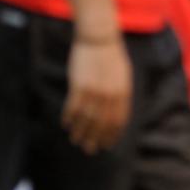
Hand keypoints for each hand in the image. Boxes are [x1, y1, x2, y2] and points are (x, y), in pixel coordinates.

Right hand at [62, 35, 131, 153]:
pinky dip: (69, 118)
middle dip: (95, 139)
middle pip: (102, 124)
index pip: (118, 121)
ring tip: (76, 140)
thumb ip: (120, 95)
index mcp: (123, 93)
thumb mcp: (122, 76)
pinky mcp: (79, 86)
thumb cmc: (111, 57)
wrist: (98, 39)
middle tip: (89, 149)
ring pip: (86, 118)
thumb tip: (116, 113)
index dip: (111, 135)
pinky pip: (73, 107)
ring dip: (80, 131)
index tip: (106, 145)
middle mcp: (110, 95)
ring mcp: (95, 91)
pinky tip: (66, 124)